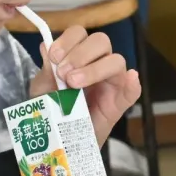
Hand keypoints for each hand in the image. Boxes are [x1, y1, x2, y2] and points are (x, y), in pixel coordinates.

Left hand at [30, 27, 140, 145]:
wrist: (58, 141)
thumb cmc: (51, 111)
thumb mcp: (42, 90)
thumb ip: (46, 71)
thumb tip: (46, 45)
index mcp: (77, 55)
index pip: (79, 34)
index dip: (67, 41)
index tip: (54, 57)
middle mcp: (97, 63)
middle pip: (101, 41)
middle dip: (81, 53)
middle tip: (63, 74)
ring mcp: (111, 82)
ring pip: (116, 61)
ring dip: (95, 68)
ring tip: (74, 84)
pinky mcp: (119, 103)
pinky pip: (132, 91)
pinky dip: (133, 84)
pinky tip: (130, 79)